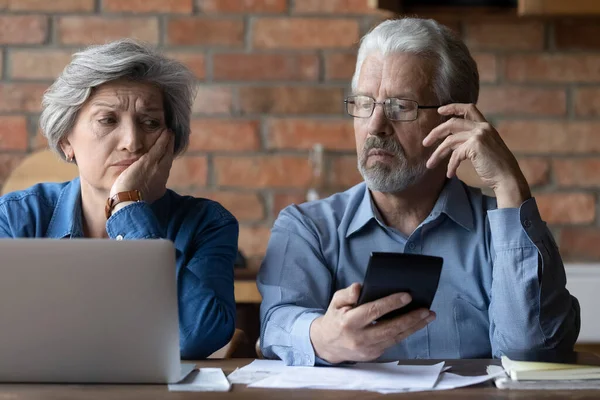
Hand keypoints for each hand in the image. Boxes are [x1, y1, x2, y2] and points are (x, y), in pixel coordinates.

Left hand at [109, 130, 173, 204]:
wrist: (129, 204)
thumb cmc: (128, 204)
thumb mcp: (139, 199)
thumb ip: (141, 191)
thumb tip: (139, 189)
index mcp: (159, 187)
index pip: (163, 171)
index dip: (165, 162)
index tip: (166, 155)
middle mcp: (161, 177)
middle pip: (167, 159)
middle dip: (170, 149)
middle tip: (171, 139)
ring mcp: (157, 169)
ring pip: (165, 152)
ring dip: (168, 141)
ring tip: (169, 133)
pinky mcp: (149, 162)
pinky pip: (159, 148)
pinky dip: (164, 139)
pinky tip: (166, 132)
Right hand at [309, 283, 434, 363]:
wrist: (327, 344)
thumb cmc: (335, 318)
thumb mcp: (335, 302)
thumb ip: (347, 294)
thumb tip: (360, 287)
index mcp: (348, 322)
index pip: (373, 311)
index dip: (391, 303)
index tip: (407, 296)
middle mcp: (359, 338)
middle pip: (389, 328)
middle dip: (410, 318)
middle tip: (426, 310)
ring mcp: (367, 349)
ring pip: (395, 338)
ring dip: (414, 327)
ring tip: (428, 316)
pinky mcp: (373, 355)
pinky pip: (393, 342)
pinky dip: (406, 332)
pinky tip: (416, 324)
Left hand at [423, 103, 530, 207]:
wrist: (507, 177)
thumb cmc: (495, 167)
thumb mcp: (483, 149)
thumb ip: (469, 141)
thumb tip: (448, 143)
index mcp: (485, 126)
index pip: (469, 108)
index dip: (453, 107)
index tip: (440, 110)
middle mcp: (482, 127)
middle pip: (452, 123)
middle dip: (435, 133)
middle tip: (424, 143)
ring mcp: (479, 135)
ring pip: (449, 141)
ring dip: (438, 153)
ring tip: (430, 164)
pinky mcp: (475, 145)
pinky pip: (455, 155)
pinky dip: (450, 166)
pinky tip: (450, 174)